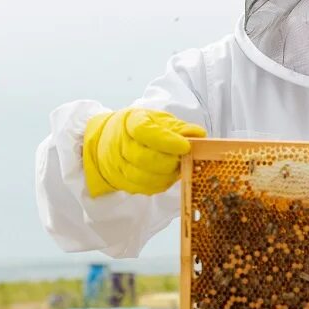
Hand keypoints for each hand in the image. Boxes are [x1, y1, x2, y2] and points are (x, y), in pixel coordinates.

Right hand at [83, 108, 205, 196]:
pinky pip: (145, 188)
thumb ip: (179, 127)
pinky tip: (169, 176)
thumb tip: (198, 134)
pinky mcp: (122, 182)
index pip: (144, 131)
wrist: (110, 141)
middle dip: (170, 162)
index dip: (166, 141)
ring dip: (167, 175)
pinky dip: (161, 184)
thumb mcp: (158, 120)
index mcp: (130, 122)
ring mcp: (119, 165)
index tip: (186, 146)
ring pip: (144, 177)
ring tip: (178, 168)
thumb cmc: (141, 128)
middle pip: (144, 158)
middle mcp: (120, 144)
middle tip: (185, 159)